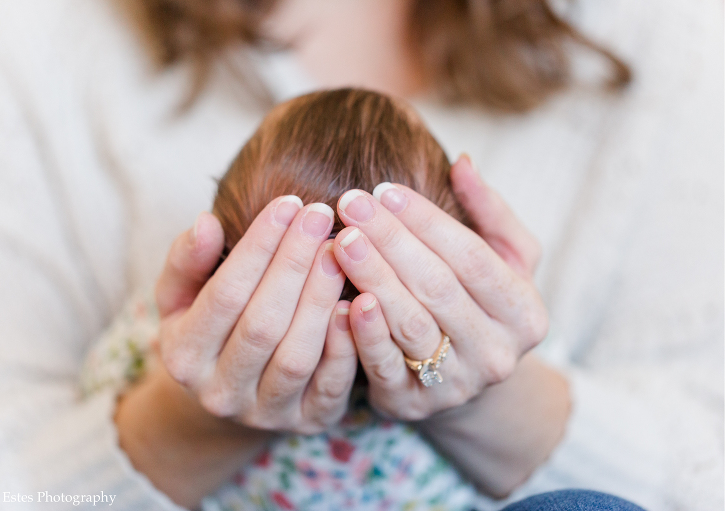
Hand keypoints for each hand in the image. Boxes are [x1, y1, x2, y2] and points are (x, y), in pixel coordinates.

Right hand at [155, 197, 357, 434]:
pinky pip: (329, 386)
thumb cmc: (209, 327)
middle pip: (262, 324)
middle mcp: (219, 392)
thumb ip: (187, 260)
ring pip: (296, 356)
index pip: (224, 294)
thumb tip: (205, 222)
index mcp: (183, 356)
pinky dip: (345, 345)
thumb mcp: (181, 295)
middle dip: (293, 264)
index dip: (258, 246)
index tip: (288, 204)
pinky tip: (357, 301)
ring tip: (339, 251)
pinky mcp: (306, 422)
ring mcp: (264, 413)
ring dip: (320, 299)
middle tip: (320, 215)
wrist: (233, 391)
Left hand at [330, 155, 548, 419]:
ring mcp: (456, 385)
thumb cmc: (479, 303)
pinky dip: (363, 333)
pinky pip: (384, 366)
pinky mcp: (413, 404)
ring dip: (373, 278)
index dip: (427, 221)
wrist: (462, 378)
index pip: (473, 257)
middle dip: (391, 241)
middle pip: (438, 287)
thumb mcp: (504, 260)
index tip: (384, 190)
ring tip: (342, 241)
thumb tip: (461, 162)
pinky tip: (342, 299)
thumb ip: (489, 212)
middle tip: (350, 204)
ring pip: (410, 324)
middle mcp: (497, 353)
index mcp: (524, 313)